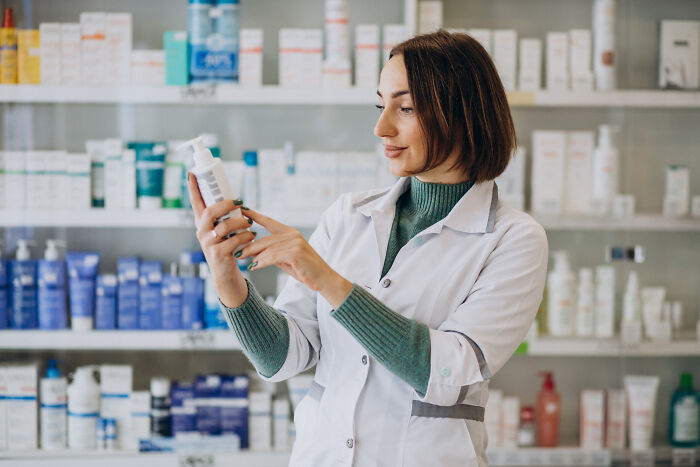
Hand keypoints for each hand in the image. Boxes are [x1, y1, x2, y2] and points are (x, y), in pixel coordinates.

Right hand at [188, 173, 253, 307]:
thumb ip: (224, 217)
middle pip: (210, 212)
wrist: (225, 273)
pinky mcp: (218, 255)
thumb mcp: (222, 230)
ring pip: (224, 227)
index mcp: (202, 223)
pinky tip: (251, 237)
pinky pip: (234, 241)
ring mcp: (208, 244)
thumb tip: (237, 200)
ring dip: (240, 223)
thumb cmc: (226, 247)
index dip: (193, 188)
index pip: (195, 203)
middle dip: (226, 204)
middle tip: (240, 202)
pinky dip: (246, 237)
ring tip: (249, 224)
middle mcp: (201, 232)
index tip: (191, 173)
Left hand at [237, 208, 352, 308]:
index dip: (255, 215)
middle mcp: (293, 235)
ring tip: (242, 260)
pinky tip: (254, 267)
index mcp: (290, 233)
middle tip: (236, 251)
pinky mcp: (295, 253)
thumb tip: (255, 253)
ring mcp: (295, 243)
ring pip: (267, 248)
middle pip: (265, 238)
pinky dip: (261, 262)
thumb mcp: (286, 259)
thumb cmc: (305, 270)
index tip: (242, 210)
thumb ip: (273, 253)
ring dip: (253, 255)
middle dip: (249, 245)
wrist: (323, 279)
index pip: (269, 222)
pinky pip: (273, 257)